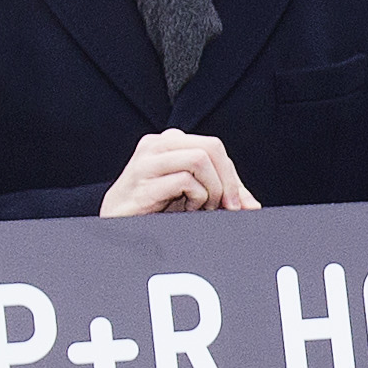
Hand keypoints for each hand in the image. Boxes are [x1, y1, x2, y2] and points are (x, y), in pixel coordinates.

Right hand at [104, 131, 258, 215]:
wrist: (115, 225)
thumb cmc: (152, 209)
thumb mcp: (190, 196)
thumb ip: (220, 194)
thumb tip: (252, 205)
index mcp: (170, 142)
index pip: (215, 148)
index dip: (232, 178)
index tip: (238, 204)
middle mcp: (158, 144)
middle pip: (212, 147)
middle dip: (228, 181)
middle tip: (226, 207)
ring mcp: (148, 161)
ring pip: (200, 159)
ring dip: (210, 190)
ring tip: (200, 208)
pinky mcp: (143, 182)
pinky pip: (185, 180)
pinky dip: (195, 199)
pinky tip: (185, 211)